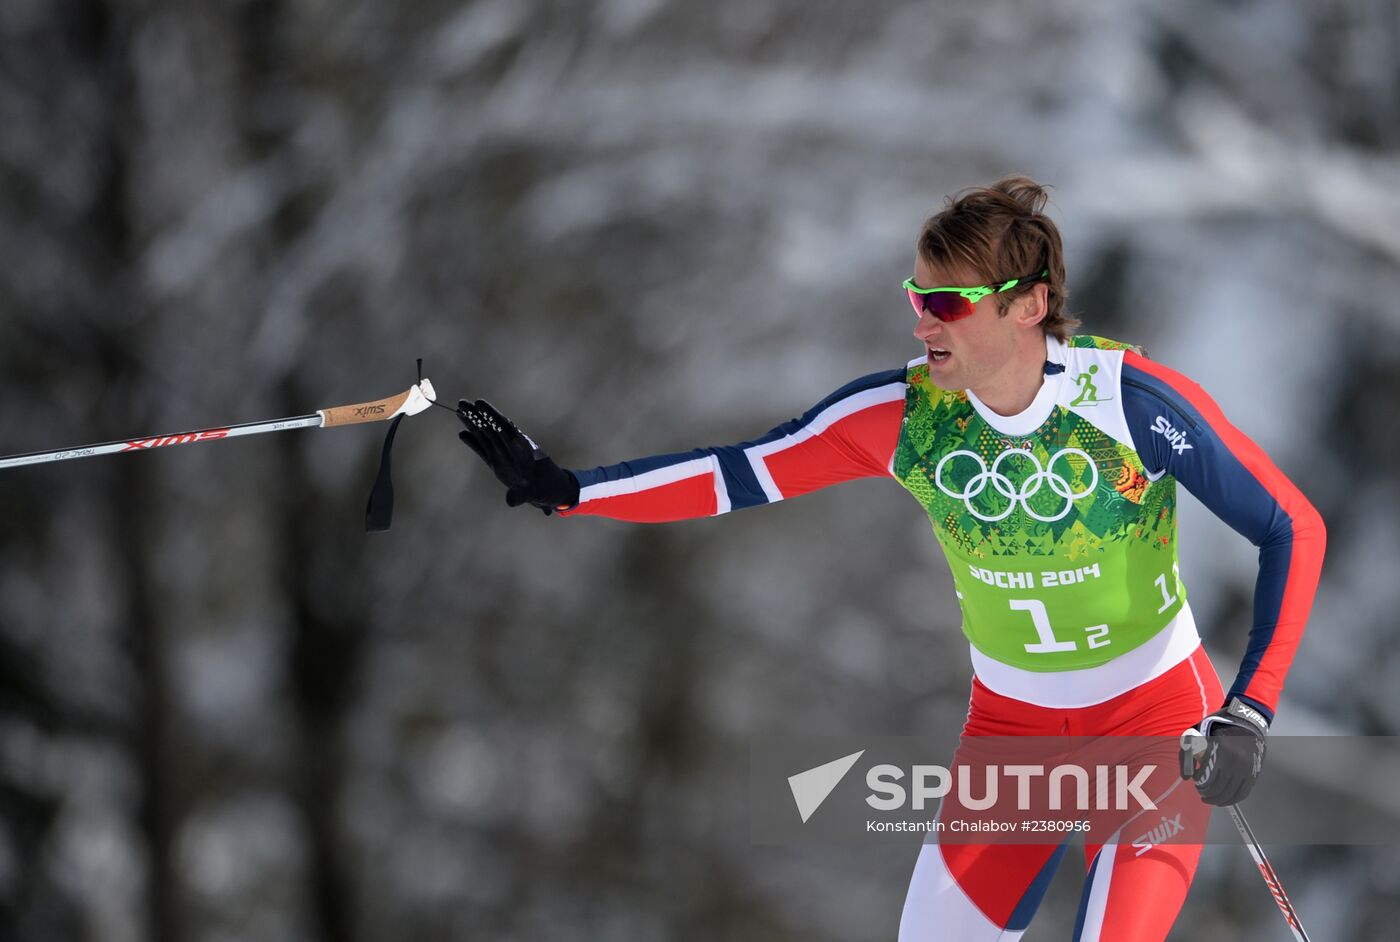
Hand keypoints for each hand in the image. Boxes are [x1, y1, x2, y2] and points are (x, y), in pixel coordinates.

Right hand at [457, 399, 578, 513]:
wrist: (546, 490)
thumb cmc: (543, 488)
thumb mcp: (531, 493)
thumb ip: (519, 496)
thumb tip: (510, 501)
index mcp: (520, 448)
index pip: (504, 428)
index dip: (491, 415)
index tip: (480, 403)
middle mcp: (509, 448)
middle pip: (491, 428)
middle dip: (477, 415)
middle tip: (462, 402)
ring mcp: (502, 454)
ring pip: (485, 436)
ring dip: (473, 424)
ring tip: (459, 411)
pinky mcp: (497, 462)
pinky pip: (483, 450)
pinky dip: (473, 442)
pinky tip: (462, 434)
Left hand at [1180, 698, 1268, 805]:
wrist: (1247, 720)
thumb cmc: (1218, 726)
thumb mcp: (1197, 733)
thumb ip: (1188, 755)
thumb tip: (1186, 777)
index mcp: (1221, 750)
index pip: (1208, 778)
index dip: (1200, 784)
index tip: (1196, 782)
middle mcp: (1236, 761)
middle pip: (1219, 788)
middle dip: (1207, 793)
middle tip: (1201, 792)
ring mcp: (1248, 768)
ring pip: (1231, 793)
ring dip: (1218, 799)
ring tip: (1209, 798)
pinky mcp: (1255, 772)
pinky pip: (1244, 792)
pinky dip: (1232, 799)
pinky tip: (1223, 800)